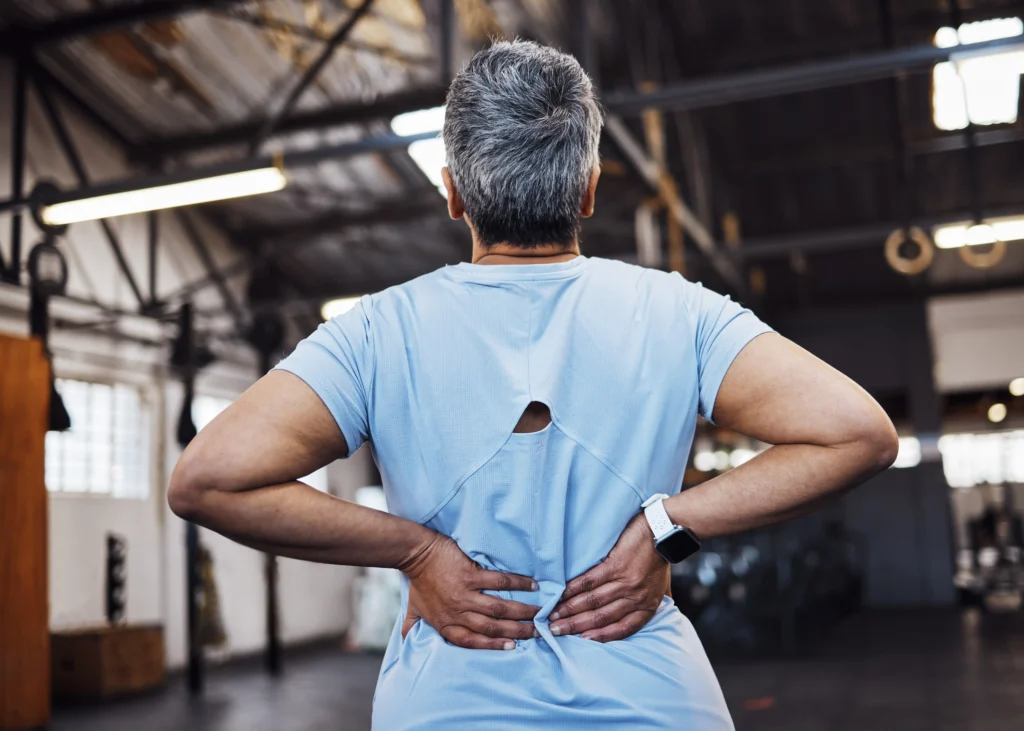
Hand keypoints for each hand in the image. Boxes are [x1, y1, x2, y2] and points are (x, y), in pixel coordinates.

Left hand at [399, 533, 540, 649]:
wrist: (417, 553)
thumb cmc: (418, 581)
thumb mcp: (414, 609)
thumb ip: (413, 627)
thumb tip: (407, 641)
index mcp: (445, 624)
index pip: (472, 641)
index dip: (493, 646)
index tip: (514, 647)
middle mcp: (458, 612)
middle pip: (492, 627)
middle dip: (517, 632)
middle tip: (536, 632)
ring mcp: (466, 593)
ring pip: (499, 608)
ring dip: (522, 611)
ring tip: (539, 612)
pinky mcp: (472, 574)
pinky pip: (500, 581)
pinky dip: (518, 584)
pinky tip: (532, 586)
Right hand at [549, 513, 669, 641]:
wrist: (663, 530)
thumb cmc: (659, 559)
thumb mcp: (661, 587)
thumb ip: (649, 603)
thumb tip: (639, 617)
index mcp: (647, 606)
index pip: (623, 628)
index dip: (601, 636)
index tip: (581, 641)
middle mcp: (635, 597)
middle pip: (602, 617)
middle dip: (576, 626)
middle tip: (556, 631)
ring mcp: (625, 582)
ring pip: (593, 600)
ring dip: (570, 609)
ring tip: (554, 614)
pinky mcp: (615, 565)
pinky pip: (590, 581)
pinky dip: (574, 589)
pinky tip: (562, 594)